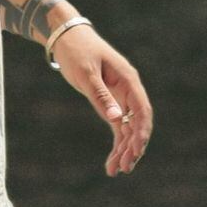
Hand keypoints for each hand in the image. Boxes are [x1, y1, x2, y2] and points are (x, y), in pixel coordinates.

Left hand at [49, 24, 153, 176]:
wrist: (65, 36)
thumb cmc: (76, 51)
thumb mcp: (85, 73)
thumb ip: (100, 96)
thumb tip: (116, 120)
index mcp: (128, 80)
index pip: (142, 111)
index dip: (141, 133)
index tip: (135, 151)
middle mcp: (128, 89)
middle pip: (137, 123)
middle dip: (132, 146)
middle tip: (123, 168)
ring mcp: (120, 95)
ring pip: (127, 127)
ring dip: (124, 148)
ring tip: (116, 170)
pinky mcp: (109, 99)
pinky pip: (117, 124)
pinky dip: (116, 140)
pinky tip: (112, 159)